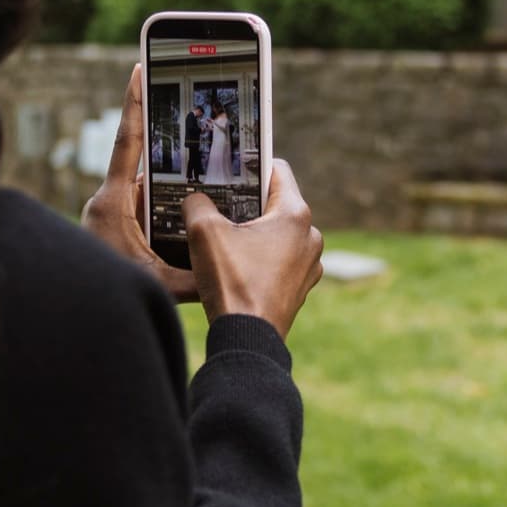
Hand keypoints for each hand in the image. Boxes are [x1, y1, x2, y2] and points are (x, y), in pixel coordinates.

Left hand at [82, 63, 200, 302]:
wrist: (75, 317)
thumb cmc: (113, 296)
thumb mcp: (164, 284)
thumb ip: (199, 269)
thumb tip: (231, 257)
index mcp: (113, 203)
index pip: (126, 142)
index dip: (134, 104)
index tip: (139, 69)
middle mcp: (106, 203)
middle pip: (145, 168)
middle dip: (173, 158)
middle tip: (199, 139)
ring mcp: (107, 216)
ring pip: (145, 192)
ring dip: (169, 193)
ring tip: (199, 194)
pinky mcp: (111, 229)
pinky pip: (140, 211)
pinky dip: (160, 213)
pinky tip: (182, 224)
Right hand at [181, 160, 323, 338]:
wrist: (248, 341)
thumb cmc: (232, 283)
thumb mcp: (203, 232)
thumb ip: (197, 203)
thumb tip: (195, 199)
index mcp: (295, 215)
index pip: (277, 170)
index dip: (252, 165)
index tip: (231, 169)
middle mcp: (311, 236)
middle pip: (276, 204)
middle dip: (248, 203)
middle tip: (220, 204)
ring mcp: (309, 265)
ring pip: (278, 234)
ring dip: (254, 233)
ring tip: (224, 238)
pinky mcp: (300, 288)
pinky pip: (280, 261)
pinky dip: (261, 258)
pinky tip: (235, 265)